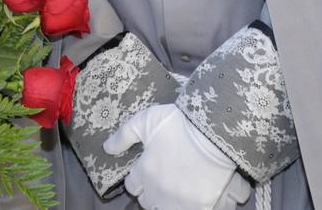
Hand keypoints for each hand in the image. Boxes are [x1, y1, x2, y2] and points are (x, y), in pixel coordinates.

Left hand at [103, 103, 251, 209]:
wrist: (214, 132)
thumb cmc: (179, 124)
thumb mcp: (146, 121)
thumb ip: (124, 135)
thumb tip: (107, 148)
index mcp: (145, 173)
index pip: (132, 185)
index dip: (138, 177)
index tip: (145, 168)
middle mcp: (159, 192)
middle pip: (147, 201)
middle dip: (150, 191)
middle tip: (161, 177)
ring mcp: (180, 202)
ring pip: (165, 209)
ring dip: (167, 201)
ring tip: (176, 188)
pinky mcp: (201, 207)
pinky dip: (191, 206)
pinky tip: (194, 195)